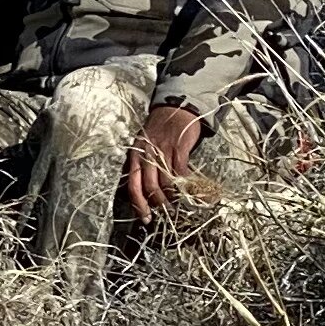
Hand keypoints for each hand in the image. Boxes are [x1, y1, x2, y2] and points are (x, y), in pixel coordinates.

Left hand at [123, 101, 205, 221]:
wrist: (174, 107)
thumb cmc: (159, 129)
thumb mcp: (144, 145)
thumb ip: (142, 165)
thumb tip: (144, 192)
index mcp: (135, 155)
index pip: (133, 185)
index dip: (139, 204)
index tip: (146, 218)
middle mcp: (146, 153)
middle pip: (149, 186)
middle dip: (158, 204)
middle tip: (166, 214)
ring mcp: (162, 150)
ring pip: (165, 181)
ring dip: (172, 197)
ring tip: (179, 206)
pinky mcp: (179, 146)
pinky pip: (182, 171)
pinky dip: (187, 185)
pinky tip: (192, 192)